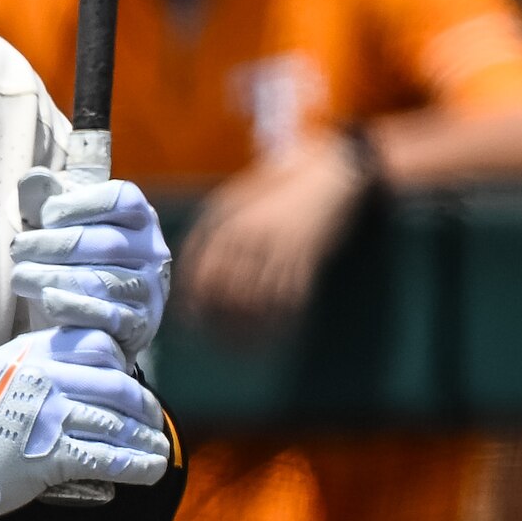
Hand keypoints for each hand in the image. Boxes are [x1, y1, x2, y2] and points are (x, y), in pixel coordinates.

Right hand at [0, 330, 169, 520]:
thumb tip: (83, 370)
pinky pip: (107, 457)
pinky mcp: (50, 455)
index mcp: (37, 352)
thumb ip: (41, 362)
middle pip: (117, 386)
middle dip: (144, 408)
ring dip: (146, 440)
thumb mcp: (1, 369)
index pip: (101, 347)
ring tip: (159, 451)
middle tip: (153, 422)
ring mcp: (49, 416)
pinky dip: (136, 465)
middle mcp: (47, 378)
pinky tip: (150, 471)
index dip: (124, 368)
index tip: (129, 385)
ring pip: (117, 424)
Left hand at [9, 166, 168, 359]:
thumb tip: (33, 178)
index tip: (44, 216)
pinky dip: (73, 306)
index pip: (119, 199)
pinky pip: (106, 315)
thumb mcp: (59, 227)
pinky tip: (47, 299)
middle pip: (104, 243)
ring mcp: (150, 289)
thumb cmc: (74, 263)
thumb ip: (46, 201)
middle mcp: (153, 250)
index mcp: (139, 216)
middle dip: (51, 244)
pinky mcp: (140, 324)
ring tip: (20, 276)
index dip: (78, 204)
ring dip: (51, 276)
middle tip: (17, 249)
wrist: (91, 322)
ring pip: (100, 280)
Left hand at [180, 148, 369, 332]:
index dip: (194, 301)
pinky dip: (281, 322)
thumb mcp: (239, 197)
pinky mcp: (309, 260)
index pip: (203, 272)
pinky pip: (291, 300)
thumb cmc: (281, 184)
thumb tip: (191, 265)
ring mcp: (283, 250)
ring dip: (249, 329)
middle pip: (227, 292)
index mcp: (232, 223)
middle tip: (216, 340)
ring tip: (242, 346)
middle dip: (218, 322)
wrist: (332, 174)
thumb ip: (214, 227)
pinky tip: (275, 333)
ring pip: (259, 301)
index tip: (190, 320)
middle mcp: (254, 239)